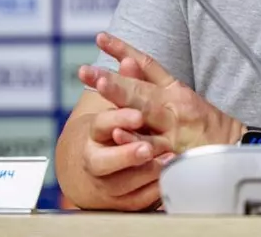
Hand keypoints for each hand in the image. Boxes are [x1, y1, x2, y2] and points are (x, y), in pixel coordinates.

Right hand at [73, 56, 171, 210]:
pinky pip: (140, 200)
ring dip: (145, 173)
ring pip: (124, 184)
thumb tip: (131, 58)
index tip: (137, 117)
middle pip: (107, 162)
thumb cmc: (107, 128)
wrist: (90, 165)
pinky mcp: (123, 202)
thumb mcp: (115, 104)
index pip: (102, 127)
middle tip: (149, 149)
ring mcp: (107, 185)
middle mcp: (94, 161)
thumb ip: (125, 82)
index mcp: (92, 134)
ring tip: (165, 165)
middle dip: (129, 154)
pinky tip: (169, 182)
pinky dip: (154, 191)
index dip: (119, 120)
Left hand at [80, 32, 244, 155]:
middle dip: (110, 78)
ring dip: (121, 96)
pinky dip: (135, 138)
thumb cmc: (206, 126)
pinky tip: (117, 132)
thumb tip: (125, 64)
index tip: (100, 37)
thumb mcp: (182, 98)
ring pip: (144, 109)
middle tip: (85, 70)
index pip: (146, 64)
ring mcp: (174, 126)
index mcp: (174, 89)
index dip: (123, 49)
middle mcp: (173, 103)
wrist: (236, 150)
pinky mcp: (176, 150)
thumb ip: (154, 83)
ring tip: (99, 85)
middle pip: (138, 87)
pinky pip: (153, 145)